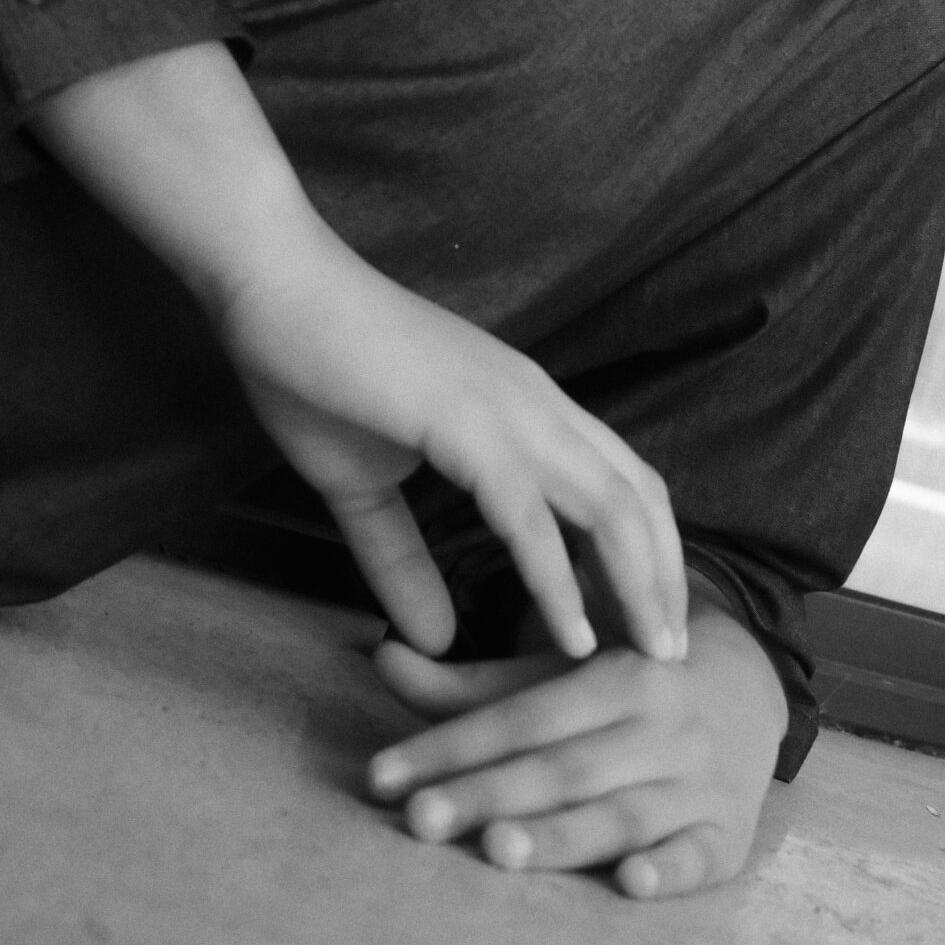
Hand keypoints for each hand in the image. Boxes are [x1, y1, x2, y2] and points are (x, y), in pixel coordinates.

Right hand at [215, 229, 687, 668]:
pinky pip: (530, 516)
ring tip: (650, 657)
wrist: (273, 285)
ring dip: (638, 587)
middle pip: (639, 497)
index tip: (649, 626)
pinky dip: (558, 582)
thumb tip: (434, 640)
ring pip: (609, 506)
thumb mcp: (361, 484)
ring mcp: (507, 408)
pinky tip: (570, 637)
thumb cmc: (313, 368)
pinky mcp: (465, 423)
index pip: (620, 481)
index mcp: (523, 405)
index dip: (647, 553)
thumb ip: (402, 560)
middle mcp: (535, 402)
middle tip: (671, 658)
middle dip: (666, 581)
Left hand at [365, 595, 787, 898]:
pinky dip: (669, 871)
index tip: (386, 776)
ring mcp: (699, 780)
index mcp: (618, 670)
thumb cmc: (626, 685)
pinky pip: (701, 856)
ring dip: (561, 835)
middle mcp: (661, 722)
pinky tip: (630, 883)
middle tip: (420, 819)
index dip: (452, 746)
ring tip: (497, 849)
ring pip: (622, 812)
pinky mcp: (730, 834)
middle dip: (488, 795)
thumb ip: (471, 683)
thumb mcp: (560, 670)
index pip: (523, 715)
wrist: (751, 681)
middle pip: (563, 767)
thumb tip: (381, 657)